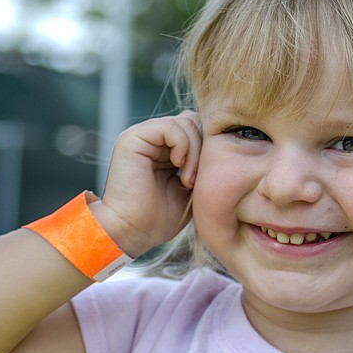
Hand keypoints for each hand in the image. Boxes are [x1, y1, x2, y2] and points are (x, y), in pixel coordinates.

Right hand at [92, 111, 201, 257]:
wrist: (132, 232)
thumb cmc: (160, 218)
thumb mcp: (192, 189)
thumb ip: (203, 164)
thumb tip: (220, 143)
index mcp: (164, 148)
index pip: (197, 128)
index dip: (209, 148)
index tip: (206, 178)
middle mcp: (152, 138)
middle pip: (194, 121)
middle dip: (204, 148)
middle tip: (196, 179)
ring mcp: (142, 135)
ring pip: (186, 122)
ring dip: (195, 151)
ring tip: (188, 179)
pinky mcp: (133, 138)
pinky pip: (171, 127)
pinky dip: (183, 146)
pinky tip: (178, 167)